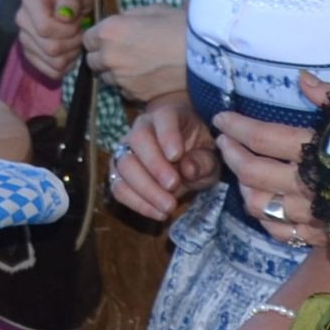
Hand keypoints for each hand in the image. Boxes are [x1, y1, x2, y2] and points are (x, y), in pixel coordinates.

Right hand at [17, 0, 87, 80]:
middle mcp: (22, 20)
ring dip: (73, 53)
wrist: (70, 2)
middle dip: (73, 41)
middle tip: (81, 30)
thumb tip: (64, 16)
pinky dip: (68, 65)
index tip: (78, 20)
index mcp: (30, 0)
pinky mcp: (31, 56)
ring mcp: (24, 40)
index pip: (44, 28)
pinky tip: (71, 51)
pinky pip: (52, 72)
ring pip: (54, 61)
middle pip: (50, 47)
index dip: (68, 29)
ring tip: (76, 39)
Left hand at [83, 5, 187, 104]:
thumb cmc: (180, 25)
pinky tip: (147, 77)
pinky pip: (124, 90)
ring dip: (115, 72)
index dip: (98, 39)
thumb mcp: (151, 10)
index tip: (111, 39)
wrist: (205, 54)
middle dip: (103, 56)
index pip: (87, 39)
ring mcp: (120, 78)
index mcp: (109, 31)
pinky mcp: (134, 94)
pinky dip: (130, 86)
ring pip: (106, 78)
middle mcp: (108, 56)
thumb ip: (127, 18)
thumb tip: (119, 24)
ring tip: (137, 66)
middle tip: (123, 53)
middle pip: (92, 60)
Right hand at [113, 93, 216, 222]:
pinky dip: (136, 203)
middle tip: (174, 187)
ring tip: (168, 207)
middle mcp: (141, 128)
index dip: (167, 136)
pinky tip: (157, 213)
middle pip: (137, 141)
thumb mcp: (211, 155)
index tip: (176, 156)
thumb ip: (203, 161)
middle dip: (154, 167)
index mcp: (167, 116)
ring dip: (145, 189)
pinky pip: (118, 187)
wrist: (184, 159)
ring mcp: (125, 149)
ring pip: (123, 165)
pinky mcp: (118, 172)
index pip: (163, 118)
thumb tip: (187, 169)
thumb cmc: (199, 152)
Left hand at [214, 72, 329, 244]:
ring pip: (259, 205)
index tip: (221, 118)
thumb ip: (329, 97)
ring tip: (240, 171)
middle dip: (231, 154)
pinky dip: (265, 217)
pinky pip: (279, 231)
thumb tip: (301, 78)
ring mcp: (314, 215)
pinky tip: (263, 202)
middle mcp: (310, 186)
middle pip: (252, 172)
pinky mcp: (322, 237)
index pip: (262, 138)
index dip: (236, 126)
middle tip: (224, 140)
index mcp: (318, 153)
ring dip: (244, 187)